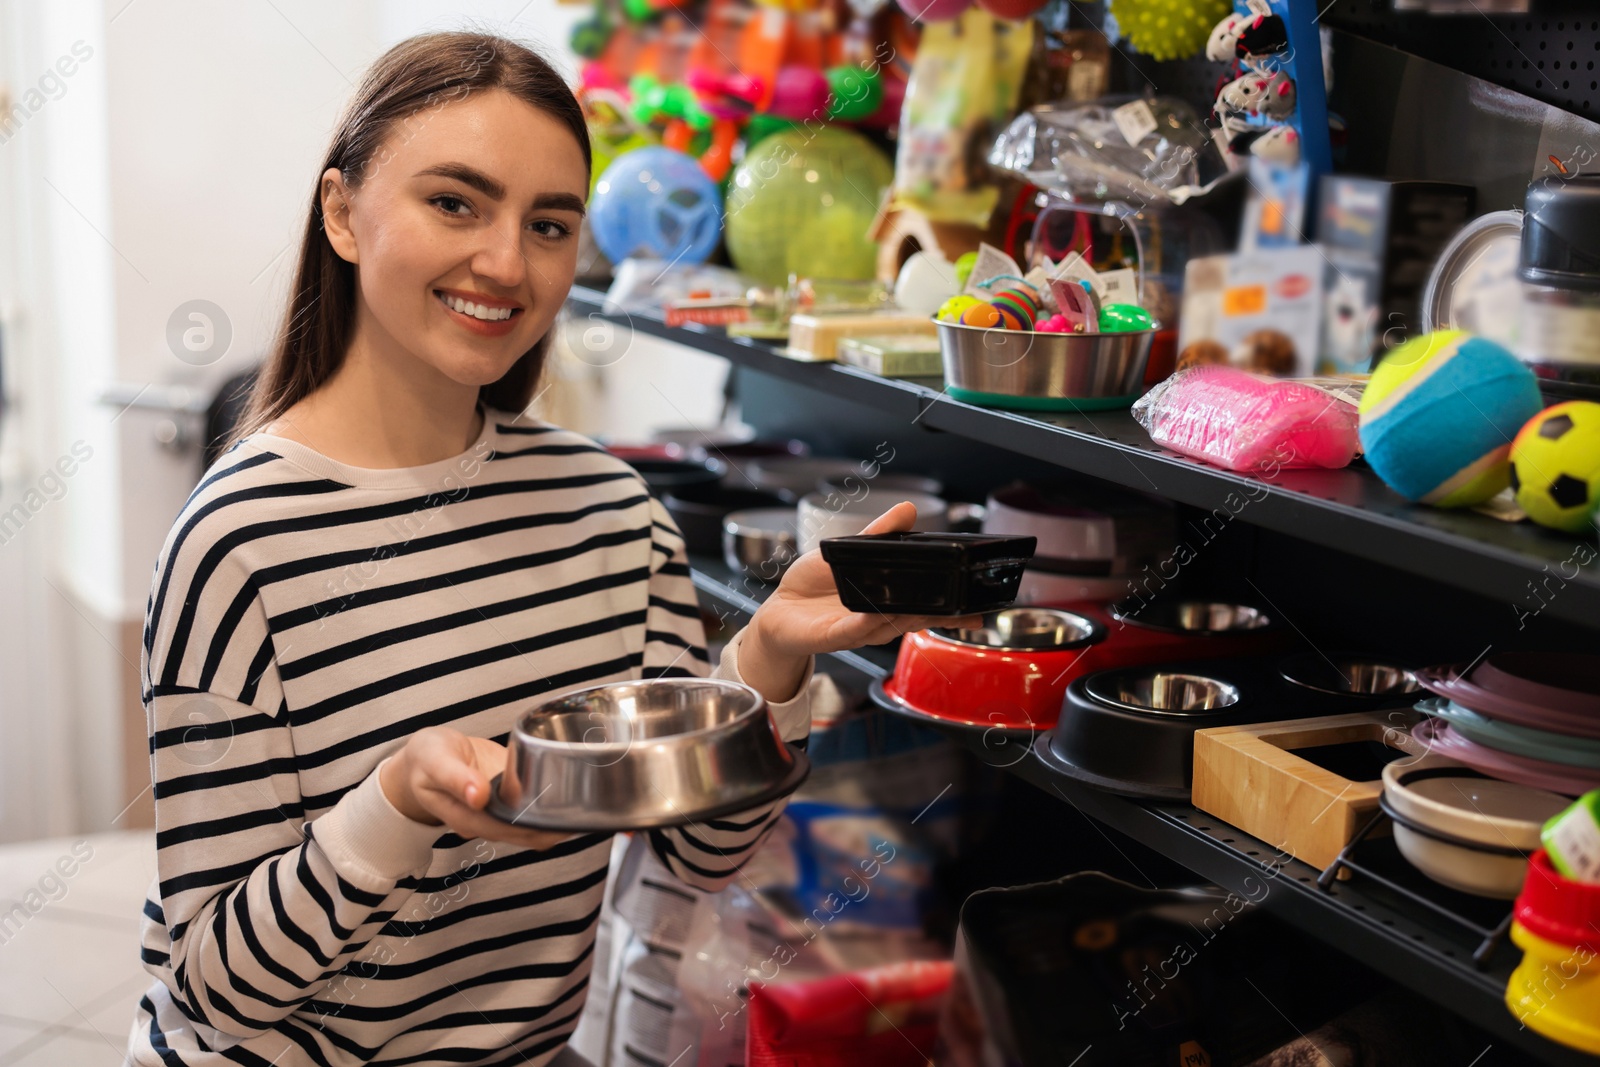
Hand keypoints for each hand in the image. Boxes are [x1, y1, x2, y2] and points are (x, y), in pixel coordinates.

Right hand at [379, 727, 574, 850]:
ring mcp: (496, 812)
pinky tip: (573, 801)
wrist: (425, 757)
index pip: (504, 830)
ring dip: (555, 823)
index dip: (533, 830)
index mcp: (465, 816)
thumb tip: (479, 796)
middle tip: (585, 817)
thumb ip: (454, 778)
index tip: (560, 825)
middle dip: (552, 830)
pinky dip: (549, 810)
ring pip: (530, 827)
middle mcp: (484, 820)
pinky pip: (529, 810)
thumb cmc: (426, 759)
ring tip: (587, 813)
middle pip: (523, 834)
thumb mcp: (434, 761)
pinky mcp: (506, 799)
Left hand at [744, 501, 986, 685]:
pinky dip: (863, 623)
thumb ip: (879, 533)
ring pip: (888, 625)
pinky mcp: (831, 636)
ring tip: (923, 606)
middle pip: (915, 619)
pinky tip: (873, 614)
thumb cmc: (814, 586)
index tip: (977, 610)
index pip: (926, 607)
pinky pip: (851, 631)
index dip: (953, 612)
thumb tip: (908, 510)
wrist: (779, 611)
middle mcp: (877, 620)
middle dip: (940, 616)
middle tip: (963, 609)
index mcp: (886, 601)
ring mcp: (856, 629)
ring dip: (905, 617)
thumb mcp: (849, 550)